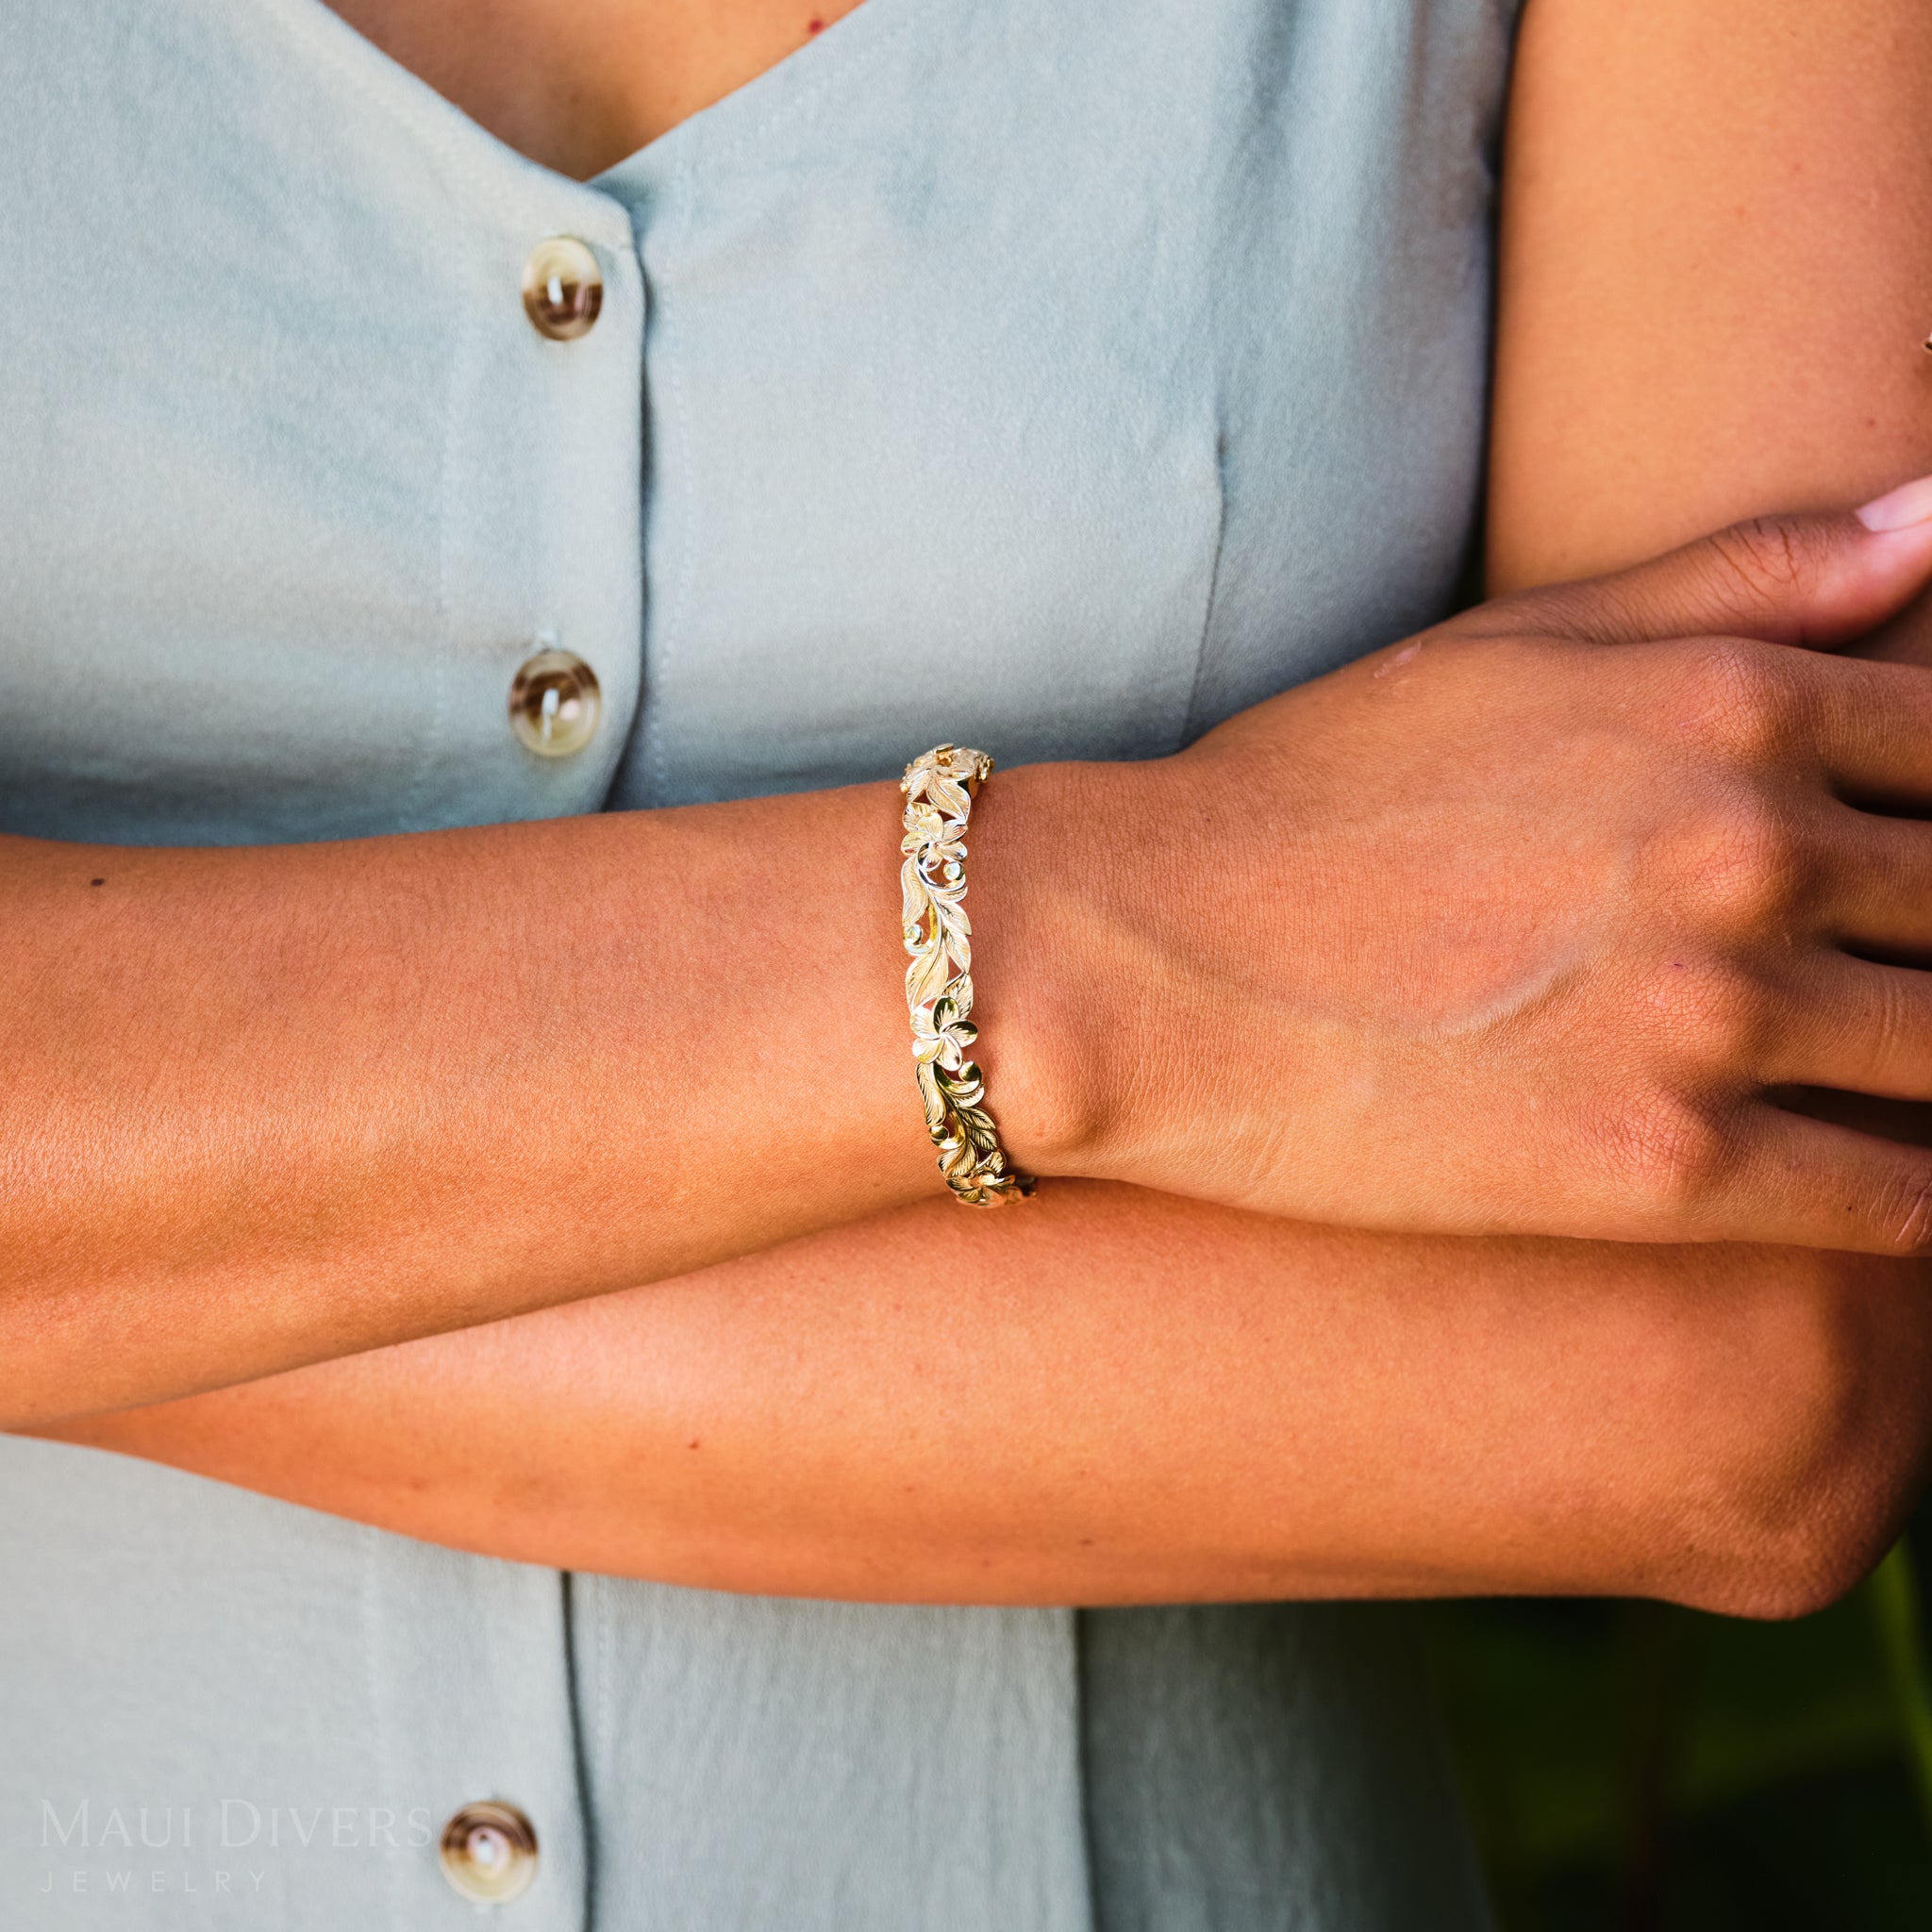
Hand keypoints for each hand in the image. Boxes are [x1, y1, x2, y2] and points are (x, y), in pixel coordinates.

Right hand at [997, 481, 1931, 1251]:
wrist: (1138, 962)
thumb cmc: (1307, 794)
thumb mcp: (1512, 644)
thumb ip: (1740, 579)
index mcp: (1727, 707)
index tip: (1913, 872)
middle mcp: (1746, 853)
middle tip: (1896, 972)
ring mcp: (1709, 1017)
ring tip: (1892, 1068)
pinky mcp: (1659, 1173)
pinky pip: (1898, 1203)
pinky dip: (1922, 1198)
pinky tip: (1887, 1178)